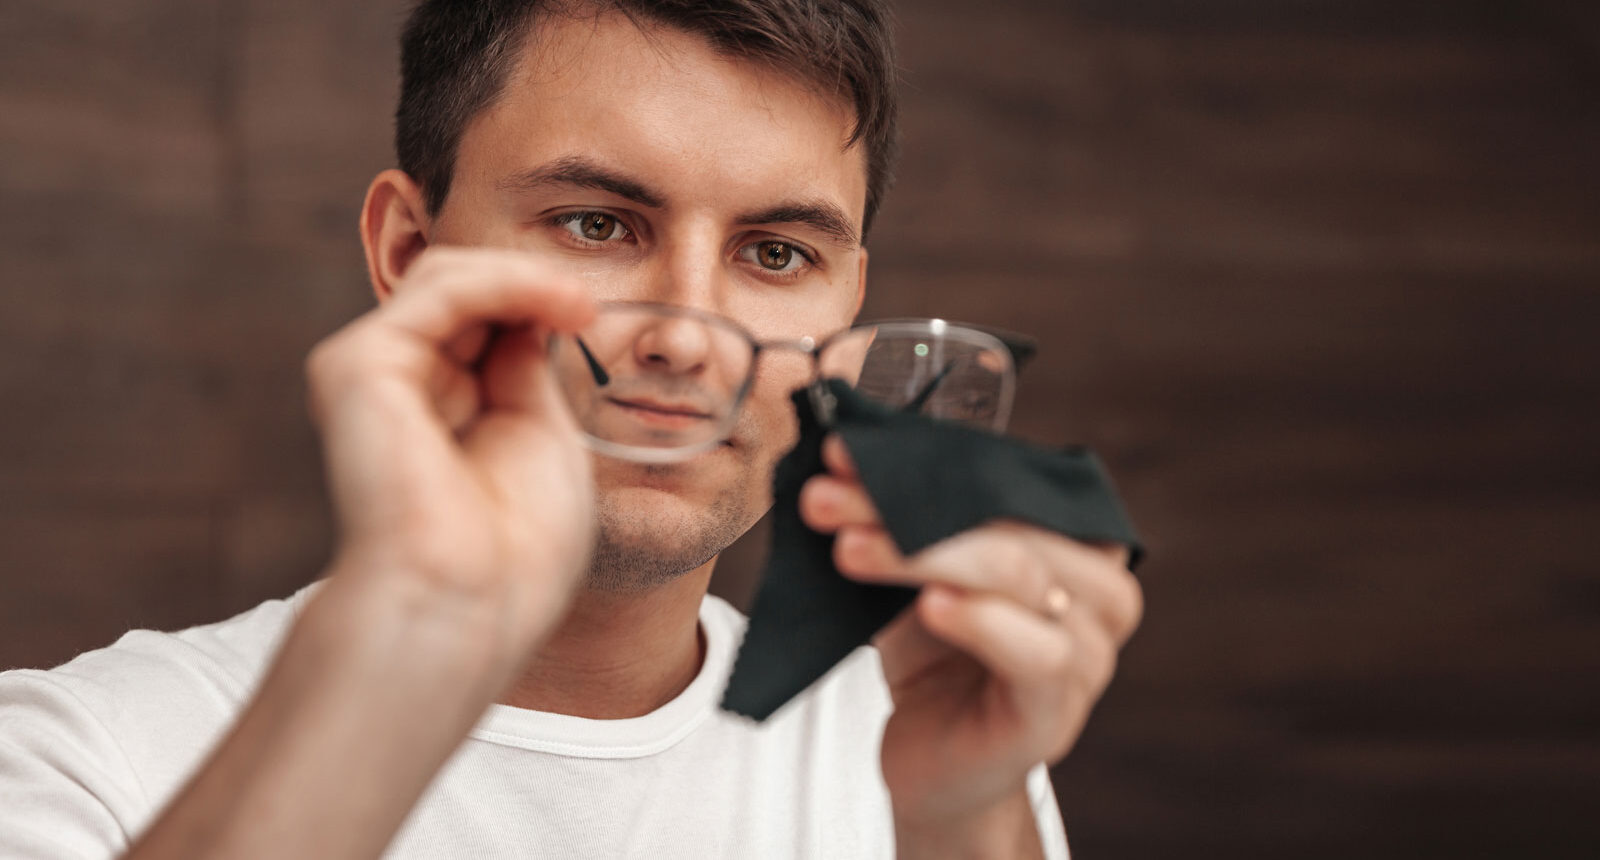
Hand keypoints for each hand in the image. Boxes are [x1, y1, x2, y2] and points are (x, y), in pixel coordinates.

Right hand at [305, 246, 596, 662]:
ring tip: (577, 303)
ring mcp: (374, 374)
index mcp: (442, 407)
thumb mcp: (539, 435)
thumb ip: (526, 368)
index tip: (591, 317)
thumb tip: (530, 309)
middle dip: (530, 284)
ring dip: (522, 276)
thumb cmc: (515, 548)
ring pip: (448, 278)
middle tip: (586, 307)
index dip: (536, 303)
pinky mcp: (359, 367)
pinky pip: (439, 291)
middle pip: (463, 291)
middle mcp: (401, 387)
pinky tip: (554, 302)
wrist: (472, 602)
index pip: (484, 320)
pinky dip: (503, 281)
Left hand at [798, 435, 1142, 842]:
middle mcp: (1101, 592)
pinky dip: (980, 620)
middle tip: (827, 498)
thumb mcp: (920, 573)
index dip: (928, 460)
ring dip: (924, 553)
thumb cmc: (934, 656)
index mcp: (1077, 542)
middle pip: (1007, 523)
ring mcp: (1088, 655)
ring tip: (848, 548)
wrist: (934, 763)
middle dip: (908, 504)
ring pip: (1017, 575)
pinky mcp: (1056, 713)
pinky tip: (930, 605)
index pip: (1008, 480)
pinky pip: (1033, 652)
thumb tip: (843, 452)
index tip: (846, 450)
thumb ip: (905, 517)